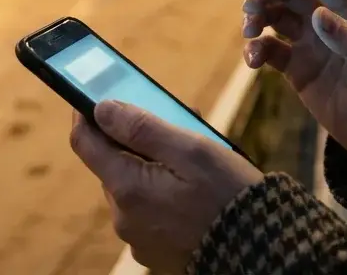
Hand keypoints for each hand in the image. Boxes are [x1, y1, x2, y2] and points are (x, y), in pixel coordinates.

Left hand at [70, 101, 263, 271]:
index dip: (85, 114)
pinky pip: (147, 211)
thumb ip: (142, 127)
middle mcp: (123, 217)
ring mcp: (137, 237)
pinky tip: (190, 188)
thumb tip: (102, 108)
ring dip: (149, 166)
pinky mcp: (154, 250)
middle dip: (133, 139)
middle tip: (170, 122)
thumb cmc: (229, 194)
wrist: (262, 250)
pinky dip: (160, 192)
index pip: (84, 143)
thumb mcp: (191, 150)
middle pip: (111, 164)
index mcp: (127, 188)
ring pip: (131, 187)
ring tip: (190, 156)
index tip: (92, 95)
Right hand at [241, 0, 346, 172]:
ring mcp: (311, 44)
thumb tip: (319, 14)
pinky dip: (256, 50)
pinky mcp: (297, 69)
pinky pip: (270, 50)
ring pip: (276, 16)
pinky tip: (252, 61)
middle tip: (249, 7)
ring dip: (257, 17)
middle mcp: (330, 22)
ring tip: (248, 32)